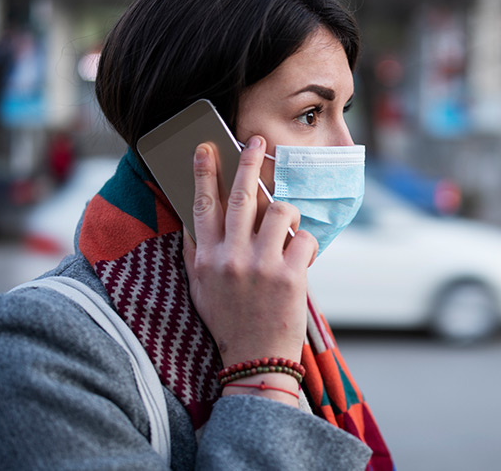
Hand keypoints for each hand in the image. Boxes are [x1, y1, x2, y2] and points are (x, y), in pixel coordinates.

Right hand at [182, 136, 317, 403]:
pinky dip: (307, 243)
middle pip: (241, 197)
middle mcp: (230, 257)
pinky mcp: (291, 276)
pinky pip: (304, 238)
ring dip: (289, 213)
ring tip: (289, 229)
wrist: (255, 361)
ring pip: (280, 211)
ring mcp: (261, 266)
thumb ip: (196, 252)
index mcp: (206, 258)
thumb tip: (193, 215)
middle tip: (255, 139)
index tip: (205, 148)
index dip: (203, 173)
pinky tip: (302, 258)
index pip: (202, 206)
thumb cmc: (229, 321)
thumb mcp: (200, 288)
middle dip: (248, 162)